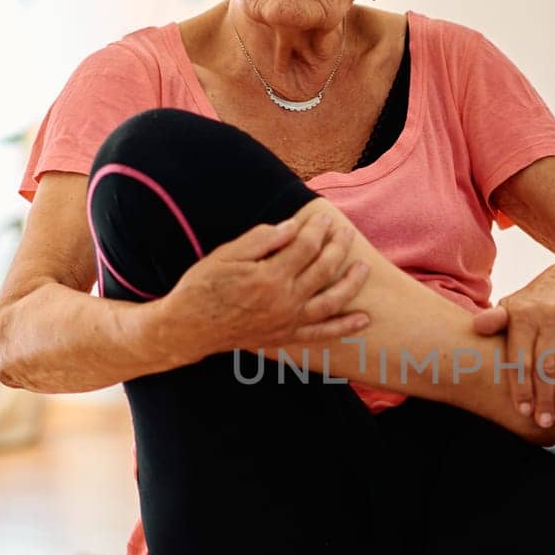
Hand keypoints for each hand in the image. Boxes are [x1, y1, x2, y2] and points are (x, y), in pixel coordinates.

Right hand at [161, 200, 371, 363]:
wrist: (190, 328)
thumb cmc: (203, 287)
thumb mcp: (226, 254)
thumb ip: (262, 239)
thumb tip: (293, 226)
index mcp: (270, 276)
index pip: (306, 246)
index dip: (318, 229)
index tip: (324, 218)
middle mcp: (285, 300)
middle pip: (324, 268)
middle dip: (338, 247)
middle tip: (346, 232)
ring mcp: (289, 321)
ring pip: (332, 300)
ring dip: (352, 283)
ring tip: (364, 267)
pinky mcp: (287, 337)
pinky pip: (322, 334)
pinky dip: (345, 327)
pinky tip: (364, 318)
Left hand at [470, 270, 554, 426]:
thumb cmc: (532, 307)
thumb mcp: (510, 308)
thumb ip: (494, 321)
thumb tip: (477, 326)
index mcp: (522, 314)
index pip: (520, 358)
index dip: (521, 387)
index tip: (524, 411)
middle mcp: (548, 314)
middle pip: (545, 364)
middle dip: (544, 396)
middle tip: (543, 421)